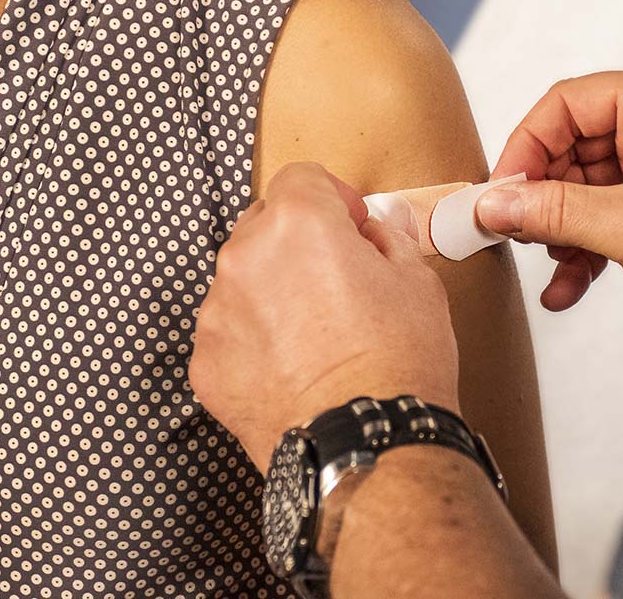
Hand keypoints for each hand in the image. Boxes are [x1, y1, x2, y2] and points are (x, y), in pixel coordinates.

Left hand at [190, 162, 460, 468]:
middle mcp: (244, 257)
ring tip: (316, 335)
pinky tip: (293, 368)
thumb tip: (373, 232)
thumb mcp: (417, 282)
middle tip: (337, 280)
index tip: (350, 224)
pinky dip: (253, 341)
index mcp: (297, 223)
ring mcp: (217, 312)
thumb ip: (385, 241)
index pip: (300, 177)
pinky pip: (228, 333)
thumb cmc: (399, 363)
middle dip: (296, 242)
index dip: (332, 197)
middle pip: (263, 225)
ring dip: (271, 292)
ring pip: (242, 281)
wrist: (366, 445)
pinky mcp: (205, 362)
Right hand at [476, 68, 622, 341]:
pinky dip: (582, 249)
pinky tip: (565, 289)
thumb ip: (553, 211)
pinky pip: (604, 215)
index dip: (526, 145)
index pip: (568, 104)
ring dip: (559, 229)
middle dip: (542, 195)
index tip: (499, 190)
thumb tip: (491, 203)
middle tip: (513, 231)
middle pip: (571, 146)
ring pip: (583, 186)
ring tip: (548, 264)